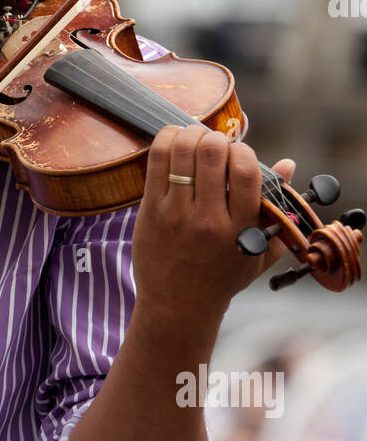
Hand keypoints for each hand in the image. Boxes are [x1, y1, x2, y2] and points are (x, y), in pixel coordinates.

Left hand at [132, 125, 295, 319]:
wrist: (178, 306)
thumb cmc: (223, 277)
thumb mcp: (260, 250)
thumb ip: (277, 208)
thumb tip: (288, 164)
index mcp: (240, 228)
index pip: (246, 170)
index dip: (243, 151)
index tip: (239, 154)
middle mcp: (208, 219)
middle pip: (213, 153)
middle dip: (216, 139)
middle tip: (214, 145)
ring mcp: (176, 214)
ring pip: (182, 151)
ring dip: (191, 134)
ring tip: (195, 139)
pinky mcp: (150, 211)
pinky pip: (156, 161)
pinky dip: (166, 140)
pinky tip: (174, 140)